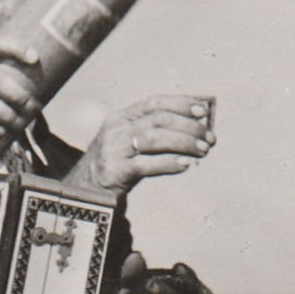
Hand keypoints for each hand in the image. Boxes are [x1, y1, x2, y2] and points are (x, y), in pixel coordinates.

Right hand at [63, 94, 215, 193]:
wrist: (85, 190)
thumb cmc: (116, 163)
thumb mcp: (128, 140)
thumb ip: (153, 130)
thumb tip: (195, 125)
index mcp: (120, 117)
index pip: (154, 102)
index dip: (180, 104)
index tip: (202, 111)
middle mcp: (116, 130)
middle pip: (158, 120)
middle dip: (189, 126)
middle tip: (209, 137)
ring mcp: (114, 150)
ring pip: (155, 138)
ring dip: (184, 142)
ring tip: (203, 150)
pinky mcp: (115, 172)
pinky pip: (147, 165)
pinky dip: (169, 163)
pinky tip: (186, 164)